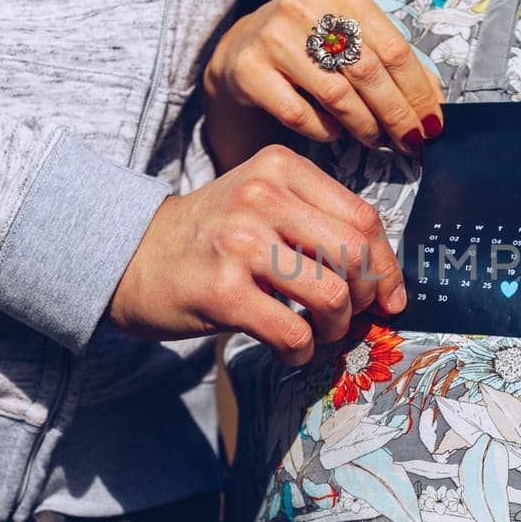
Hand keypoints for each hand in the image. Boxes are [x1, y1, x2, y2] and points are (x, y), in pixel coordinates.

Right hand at [105, 145, 405, 365]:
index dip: (386, 265)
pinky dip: (301, 352)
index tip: (389, 297)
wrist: (131, 257)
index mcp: (281, 169)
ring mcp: (239, 243)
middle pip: (354, 254)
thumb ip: (319, 224)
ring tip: (318, 333)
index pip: (362, 218)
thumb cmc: (212, 238)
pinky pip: (292, 333)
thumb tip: (386, 281)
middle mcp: (261, 197)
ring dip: (335, 328)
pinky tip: (290, 349)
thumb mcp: (263, 205)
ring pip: (332, 295)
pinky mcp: (222, 291)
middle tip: (351, 316)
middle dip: (365, 297)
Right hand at [205, 0, 443, 153]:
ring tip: (377, 139)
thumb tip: (435, 105)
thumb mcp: (352, 38)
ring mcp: (272, 37)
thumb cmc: (312, 47)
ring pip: (336, 95)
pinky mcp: (249, 70)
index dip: (419, 92)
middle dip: (397, 114)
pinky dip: (325, 130)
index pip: (394, 48)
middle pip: (368, 71)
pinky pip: (299, 114)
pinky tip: (334, 132)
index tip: (432, 123)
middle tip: (411, 141)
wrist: (243, 50)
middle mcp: (304, 7)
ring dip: (365, 126)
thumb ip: (392, 63)